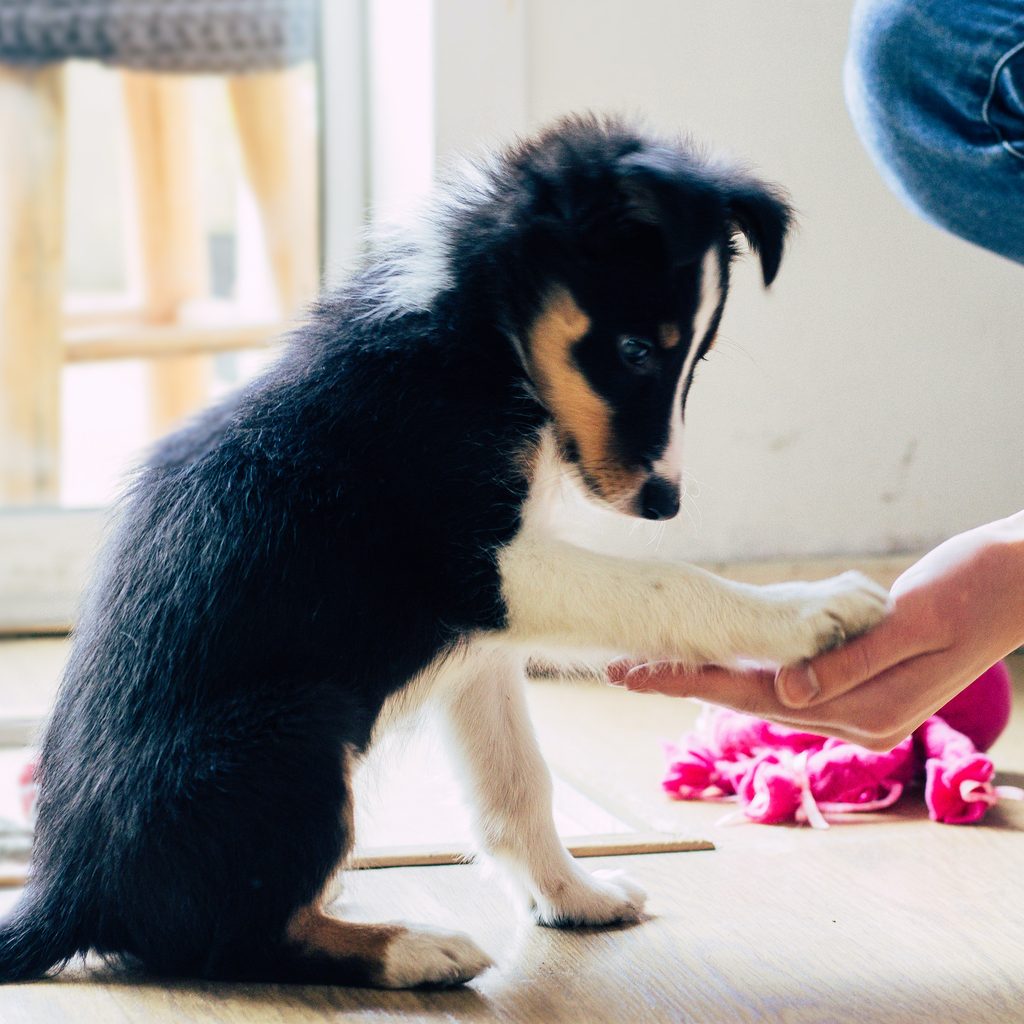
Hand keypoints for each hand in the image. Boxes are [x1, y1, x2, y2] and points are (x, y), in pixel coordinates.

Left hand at [607, 511, 1023, 750]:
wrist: (1022, 581)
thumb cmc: (975, 590)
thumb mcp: (914, 624)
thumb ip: (849, 664)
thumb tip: (784, 695)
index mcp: (866, 709)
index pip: (758, 698)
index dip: (691, 684)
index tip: (635, 673)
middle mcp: (857, 716)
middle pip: (751, 700)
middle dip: (686, 684)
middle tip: (620, 668)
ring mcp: (859, 701)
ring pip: (766, 692)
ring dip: (710, 676)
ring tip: (654, 662)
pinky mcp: (862, 679)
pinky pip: (790, 678)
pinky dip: (748, 666)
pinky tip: (719, 656)